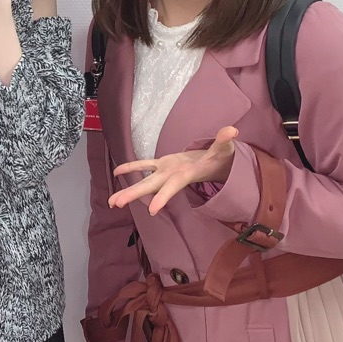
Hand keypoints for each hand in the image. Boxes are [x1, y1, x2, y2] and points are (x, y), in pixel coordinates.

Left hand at [108, 126, 238, 215]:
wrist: (216, 163)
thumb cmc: (222, 158)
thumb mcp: (224, 149)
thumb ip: (224, 140)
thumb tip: (231, 130)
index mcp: (185, 175)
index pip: (172, 188)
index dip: (163, 198)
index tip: (152, 211)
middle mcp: (171, 176)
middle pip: (150, 187)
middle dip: (133, 195)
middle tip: (115, 204)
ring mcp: (166, 171)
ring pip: (144, 182)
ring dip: (128, 191)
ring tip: (111, 202)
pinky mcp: (163, 164)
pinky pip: (144, 165)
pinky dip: (131, 167)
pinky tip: (116, 172)